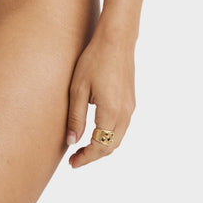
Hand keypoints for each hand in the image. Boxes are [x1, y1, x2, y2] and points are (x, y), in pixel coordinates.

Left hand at [65, 35, 135, 168]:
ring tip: (83, 148)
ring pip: (117, 138)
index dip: (86, 158)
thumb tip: (72, 142)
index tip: (72, 163)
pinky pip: (122, 127)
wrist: (116, 39)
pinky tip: (96, 131)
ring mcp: (130, 107)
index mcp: (111, 112)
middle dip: (93, 155)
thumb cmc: (94, 60)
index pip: (99, 146)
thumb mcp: (78, 88)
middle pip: (111, 146)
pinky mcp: (130, 100)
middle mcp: (125, 113)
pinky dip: (109, 136)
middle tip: (75, 159)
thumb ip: (75, 117)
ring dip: (102, 146)